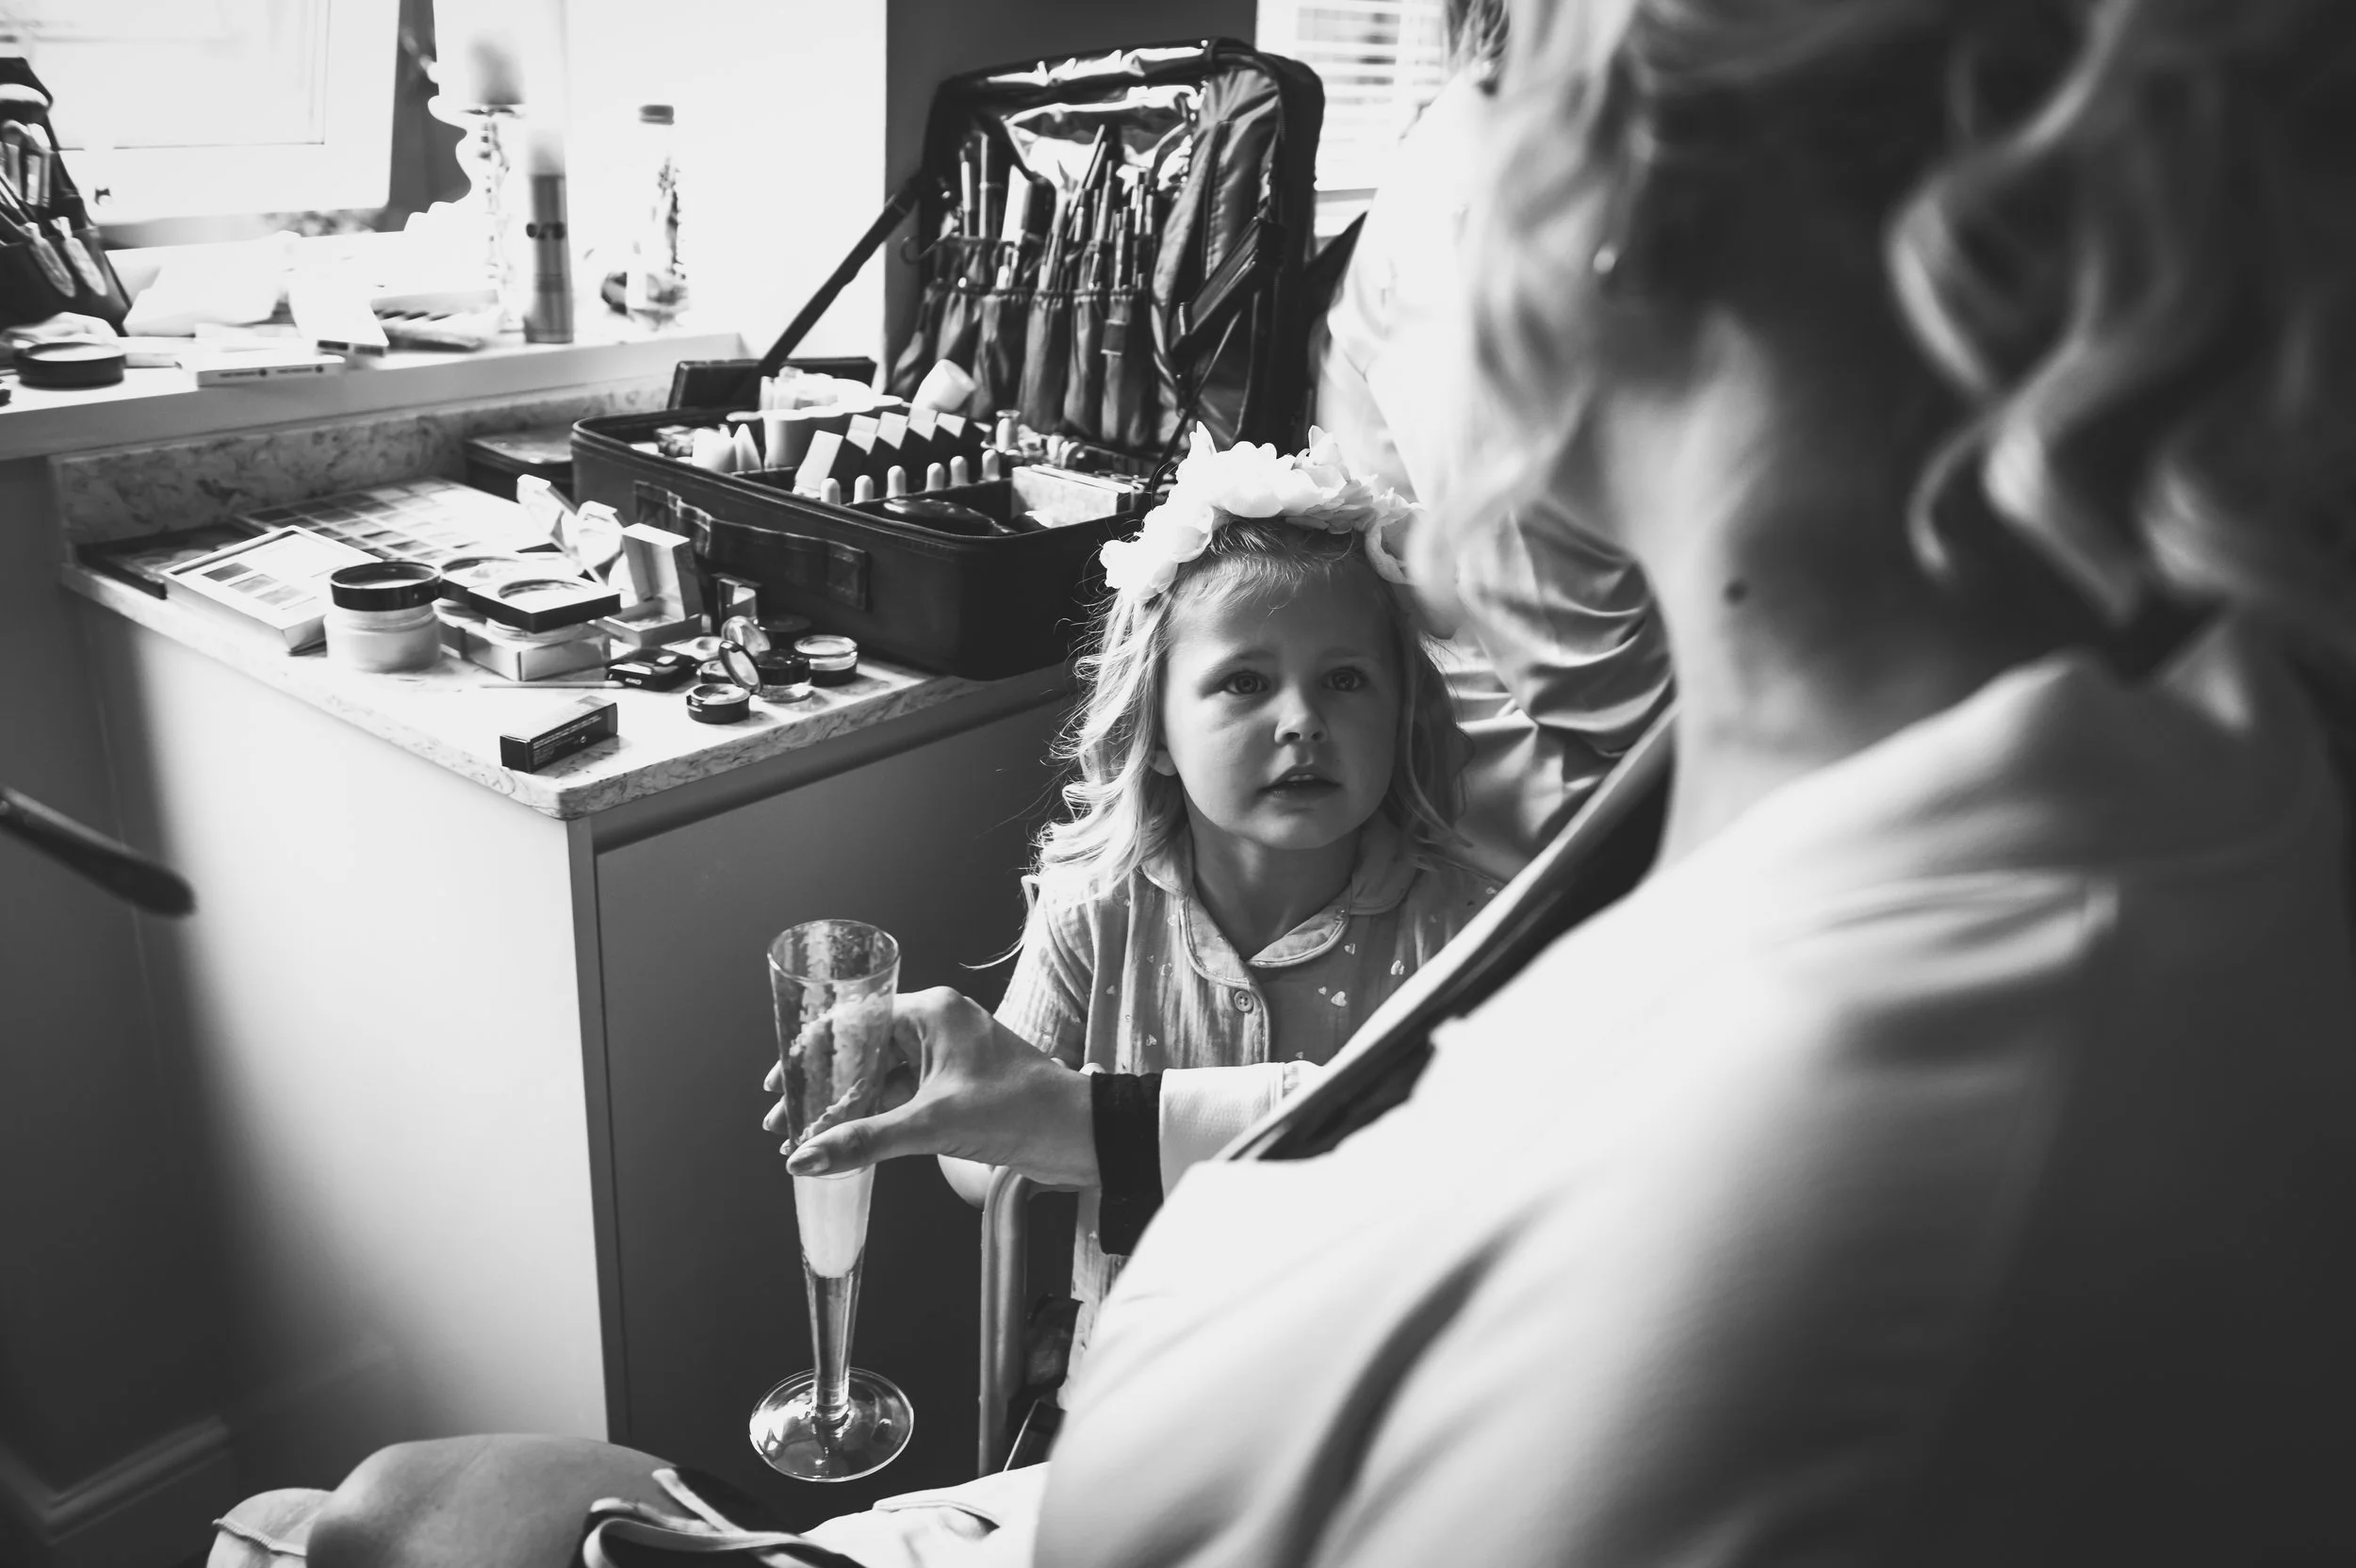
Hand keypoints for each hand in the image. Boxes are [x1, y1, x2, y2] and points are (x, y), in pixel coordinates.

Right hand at [761, 987, 1098, 1187]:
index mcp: (930, 1012)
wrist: (1079, 1136)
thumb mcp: (932, 1125)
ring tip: (803, 1138)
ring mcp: (945, 1057)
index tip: (778, 1085)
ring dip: (842, 1107)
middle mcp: (935, 1025)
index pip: (851, 1022)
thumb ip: (864, 1140)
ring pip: (877, 1076)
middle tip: (782, 1121)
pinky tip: (844, 1141)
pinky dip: (871, 1118)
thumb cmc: (1021, 1111)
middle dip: (819, 1087)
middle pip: (859, 1050)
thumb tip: (805, 1157)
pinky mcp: (953, 1087)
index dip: (808, 1055)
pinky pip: (898, 1095)